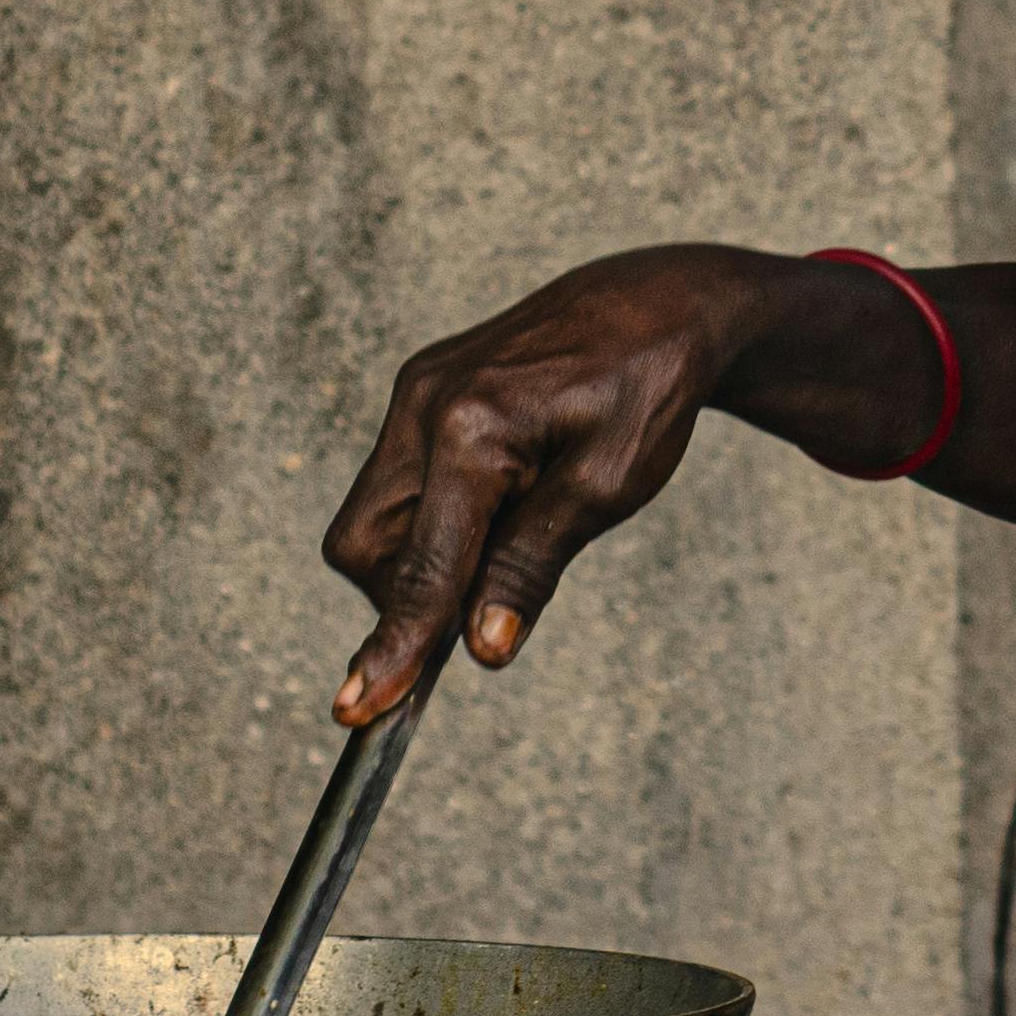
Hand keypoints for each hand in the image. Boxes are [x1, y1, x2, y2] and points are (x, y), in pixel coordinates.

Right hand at [320, 247, 772, 722]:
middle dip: (406, 594)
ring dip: (421, 555)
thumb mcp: (609, 490)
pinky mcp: (418, 387)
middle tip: (488, 599)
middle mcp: (423, 403)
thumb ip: (533, 567)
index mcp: (471, 429)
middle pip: (363, 547)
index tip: (358, 712)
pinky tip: (504, 499)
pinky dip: (433, 517)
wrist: (658, 303)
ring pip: (370, 518)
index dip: (393, 647)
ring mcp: (413, 390)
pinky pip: (396, 481)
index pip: (419, 565)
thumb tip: (480, 649)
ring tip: (516, 528)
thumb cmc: (648, 393)